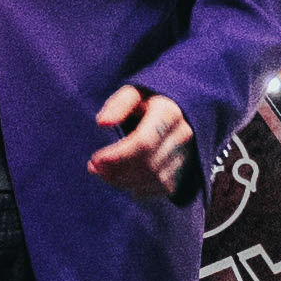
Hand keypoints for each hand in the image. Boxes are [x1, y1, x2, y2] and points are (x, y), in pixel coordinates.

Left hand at [87, 80, 204, 195]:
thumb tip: (102, 122)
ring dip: (124, 182)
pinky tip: (121, 179)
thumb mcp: (134, 92)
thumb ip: (119, 104)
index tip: (95, 158)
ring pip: (154, 179)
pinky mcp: (186, 170)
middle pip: (148, 164)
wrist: (178, 109)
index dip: (117, 155)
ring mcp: (187, 155)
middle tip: (94, 167)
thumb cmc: (148, 100)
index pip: (143, 142)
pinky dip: (138, 188)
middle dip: (117, 170)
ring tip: (103, 173)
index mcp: (169, 112)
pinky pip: (161, 188)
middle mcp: (182, 135)